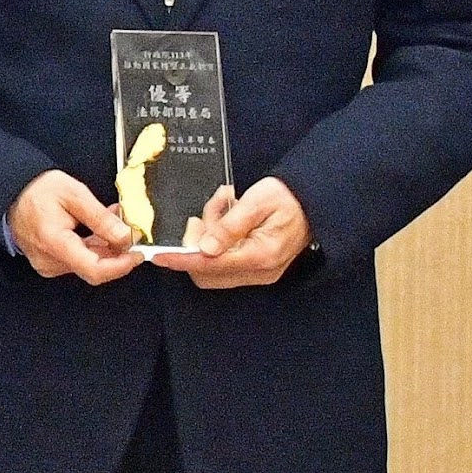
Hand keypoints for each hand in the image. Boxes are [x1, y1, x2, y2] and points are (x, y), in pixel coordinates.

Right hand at [6, 170, 144, 284]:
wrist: (11, 194)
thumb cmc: (37, 191)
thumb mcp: (74, 194)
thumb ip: (101, 218)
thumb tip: (126, 236)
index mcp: (54, 243)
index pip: (94, 270)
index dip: (121, 266)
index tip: (137, 254)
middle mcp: (50, 261)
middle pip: (95, 268)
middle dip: (117, 252)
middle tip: (130, 229)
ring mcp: (49, 265)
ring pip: (89, 264)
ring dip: (107, 247)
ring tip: (114, 222)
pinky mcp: (51, 264)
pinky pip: (80, 260)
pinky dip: (94, 247)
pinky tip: (99, 230)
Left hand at [167, 178, 312, 290]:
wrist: (312, 203)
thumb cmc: (288, 199)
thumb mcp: (257, 202)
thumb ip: (230, 226)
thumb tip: (204, 248)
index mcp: (261, 256)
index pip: (211, 265)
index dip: (182, 260)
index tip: (159, 256)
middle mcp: (260, 272)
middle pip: (207, 272)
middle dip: (196, 244)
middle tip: (204, 215)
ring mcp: (258, 274)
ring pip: (213, 267)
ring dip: (207, 238)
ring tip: (221, 207)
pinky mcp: (255, 269)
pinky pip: (224, 262)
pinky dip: (217, 241)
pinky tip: (225, 217)